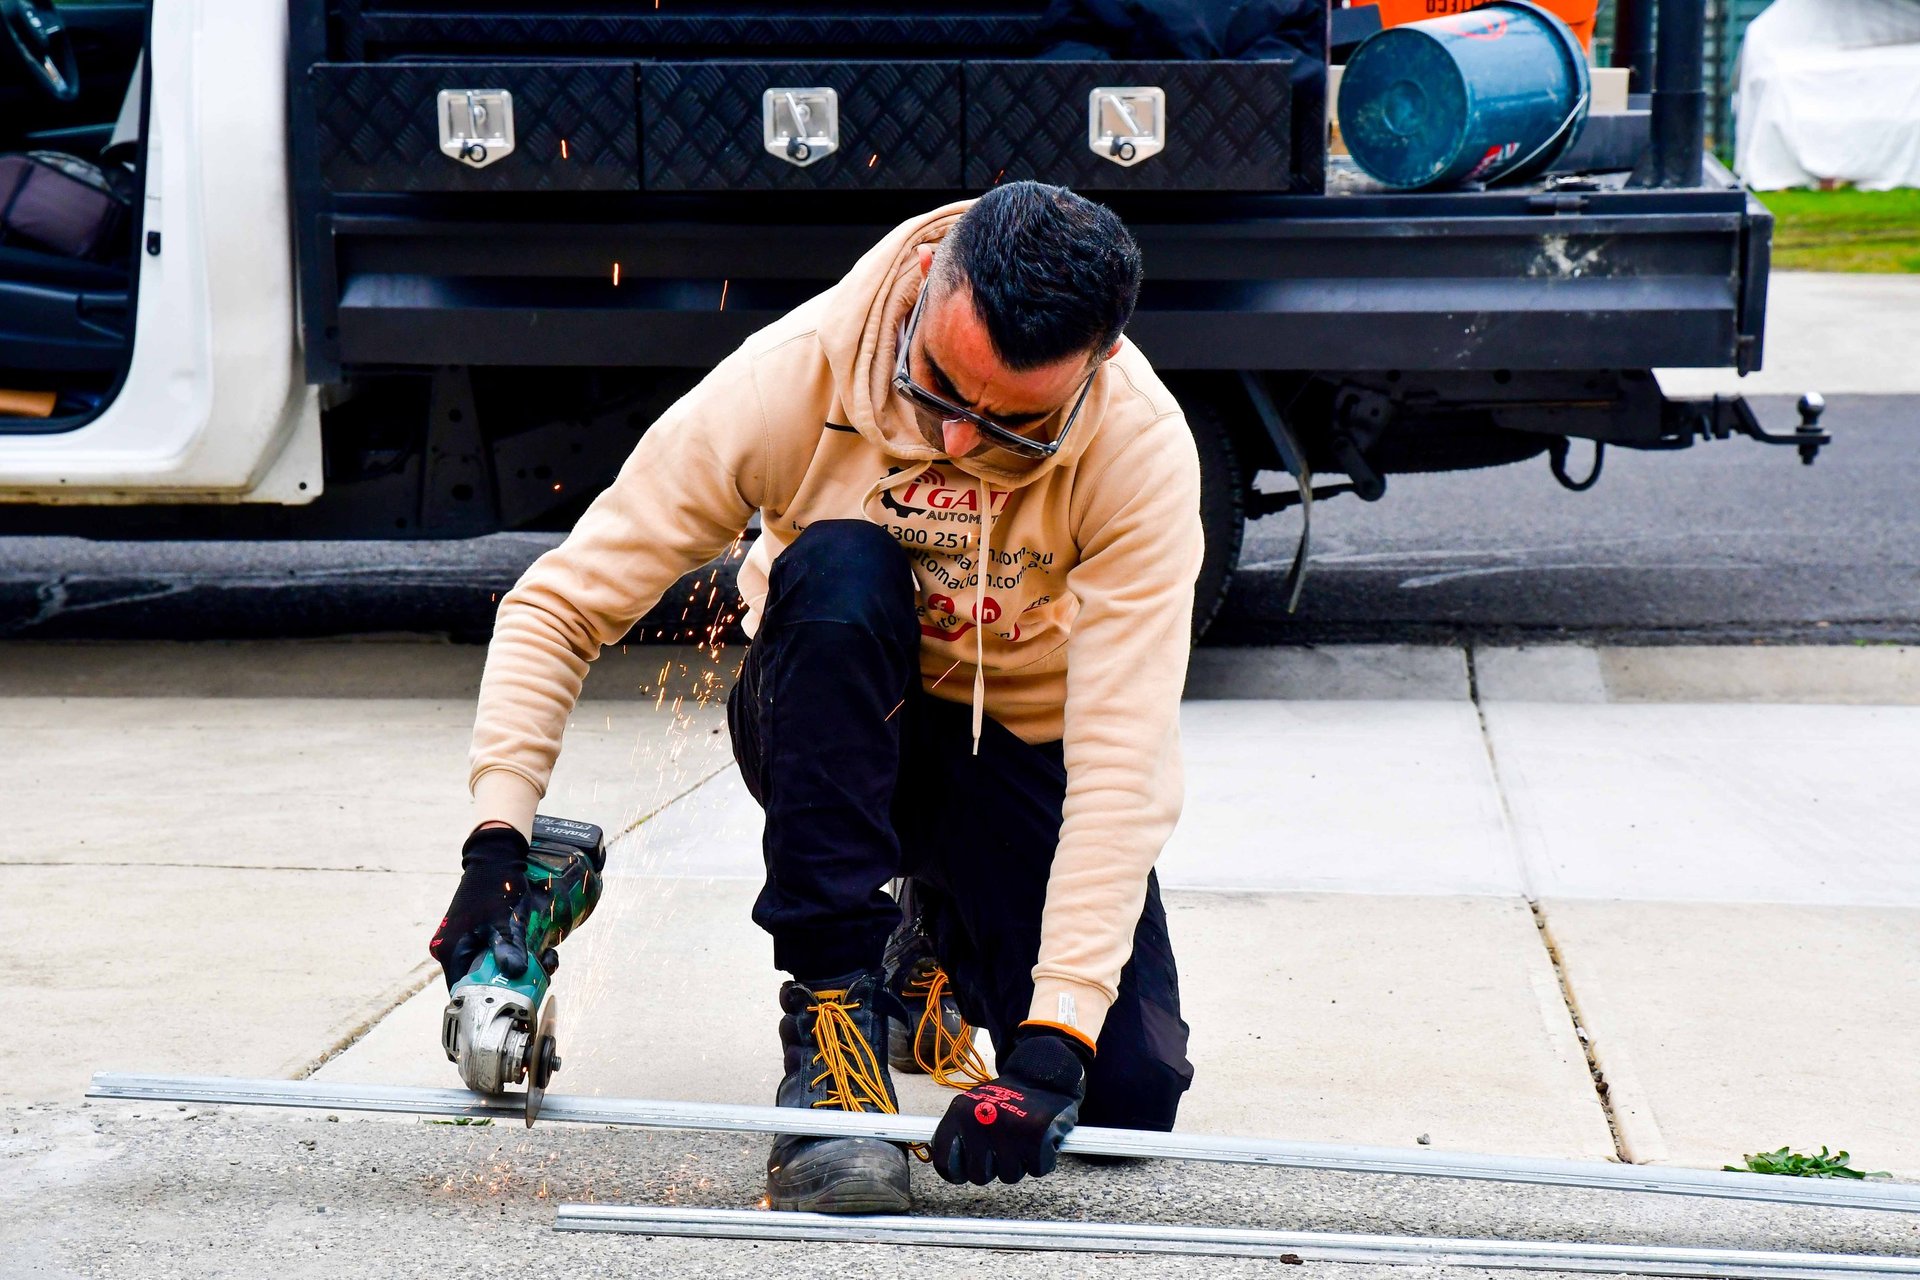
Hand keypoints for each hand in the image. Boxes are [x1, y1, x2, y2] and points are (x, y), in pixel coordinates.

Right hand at [429, 825, 529, 987]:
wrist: (496, 857)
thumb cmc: (496, 887)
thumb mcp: (506, 922)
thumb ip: (509, 949)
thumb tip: (515, 973)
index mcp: (451, 951)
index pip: (464, 991)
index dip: (488, 1000)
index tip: (515, 1002)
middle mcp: (453, 950)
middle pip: (481, 981)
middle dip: (512, 982)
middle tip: (539, 977)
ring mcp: (465, 942)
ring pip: (493, 968)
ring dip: (519, 967)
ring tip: (545, 960)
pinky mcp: (478, 935)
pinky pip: (496, 953)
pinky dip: (515, 954)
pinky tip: (539, 950)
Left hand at [931, 1025, 1090, 1184]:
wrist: (1042, 1074)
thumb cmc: (1006, 1098)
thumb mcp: (973, 1106)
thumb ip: (959, 1134)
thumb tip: (947, 1167)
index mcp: (959, 1113)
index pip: (945, 1162)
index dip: (956, 1173)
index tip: (966, 1171)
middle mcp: (980, 1121)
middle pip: (979, 1176)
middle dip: (994, 1167)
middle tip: (1004, 1145)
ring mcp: (1008, 1130)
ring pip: (1009, 1176)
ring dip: (1019, 1163)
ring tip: (1022, 1138)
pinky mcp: (1037, 1137)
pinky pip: (1036, 1170)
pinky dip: (1041, 1160)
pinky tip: (1039, 1139)